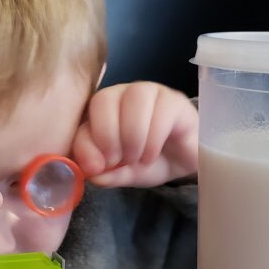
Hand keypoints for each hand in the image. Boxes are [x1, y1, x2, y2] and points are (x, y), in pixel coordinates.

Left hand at [72, 82, 197, 187]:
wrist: (185, 163)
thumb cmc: (150, 162)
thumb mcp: (124, 174)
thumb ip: (107, 174)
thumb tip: (92, 175)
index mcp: (101, 112)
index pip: (83, 119)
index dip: (86, 144)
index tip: (96, 168)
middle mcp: (121, 95)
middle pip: (103, 99)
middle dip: (107, 136)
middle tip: (119, 161)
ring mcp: (149, 93)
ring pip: (134, 98)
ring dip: (132, 135)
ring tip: (137, 159)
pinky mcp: (174, 100)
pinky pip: (161, 109)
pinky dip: (153, 138)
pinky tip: (152, 155)